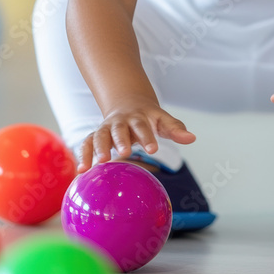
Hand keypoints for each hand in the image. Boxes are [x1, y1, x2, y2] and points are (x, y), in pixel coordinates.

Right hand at [76, 98, 195, 172]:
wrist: (127, 103)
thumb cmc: (148, 117)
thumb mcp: (162, 120)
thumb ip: (175, 129)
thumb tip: (192, 138)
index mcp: (138, 117)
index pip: (143, 125)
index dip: (147, 136)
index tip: (153, 149)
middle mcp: (120, 121)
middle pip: (119, 129)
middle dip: (120, 140)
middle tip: (124, 153)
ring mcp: (106, 128)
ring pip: (100, 135)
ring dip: (99, 148)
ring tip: (100, 162)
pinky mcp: (96, 136)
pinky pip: (87, 144)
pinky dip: (84, 155)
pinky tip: (82, 171)